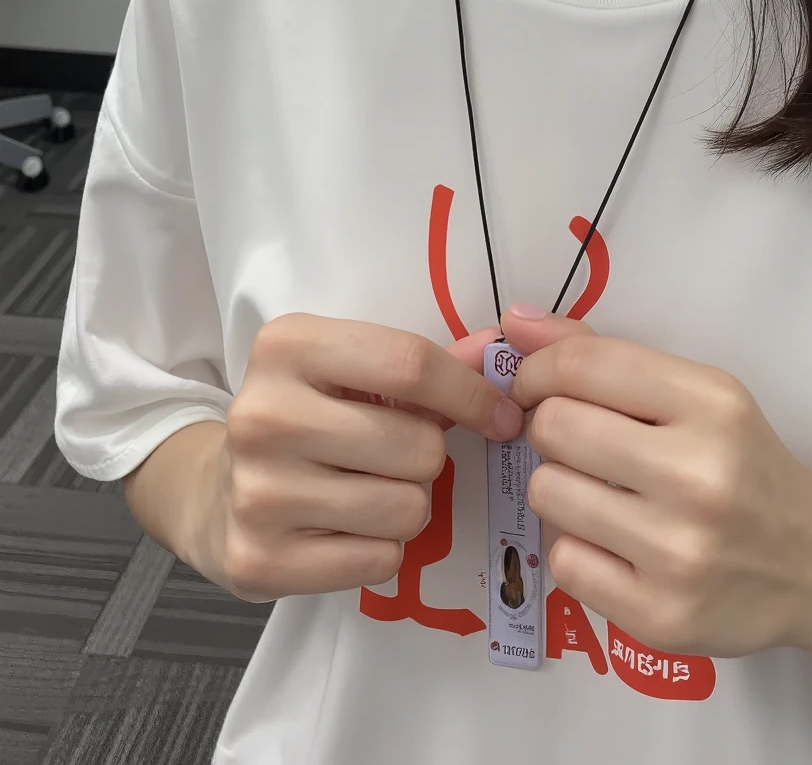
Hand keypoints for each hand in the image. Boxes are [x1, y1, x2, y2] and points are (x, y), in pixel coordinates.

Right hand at [210, 313, 520, 601]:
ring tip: (368, 490)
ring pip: (406, 509)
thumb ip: (423, 364)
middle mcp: (264, 415)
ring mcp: (257, 492)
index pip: (410, 365)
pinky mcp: (259, 560)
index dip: (471, 393)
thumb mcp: (349, 370)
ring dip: (407, 504)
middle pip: (418, 445)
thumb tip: (495, 352)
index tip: (501, 414)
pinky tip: (344, 530)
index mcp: (287, 346)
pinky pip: (379, 560)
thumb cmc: (303, 417)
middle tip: (396, 456)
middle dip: (428, 455)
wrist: (214, 492)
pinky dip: (381, 549)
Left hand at [504, 305, 811, 661]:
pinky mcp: (660, 616)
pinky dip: (577, 549)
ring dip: (559, 488)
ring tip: (599, 493)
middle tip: (577, 443)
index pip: (581, 366)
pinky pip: (564, 564)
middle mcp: (696, 476)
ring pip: (548, 494)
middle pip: (554, 427)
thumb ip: (604, 356)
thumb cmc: (743, 465)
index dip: (535, 369)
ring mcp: (678, 553)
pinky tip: (615, 545)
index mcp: (710, 404)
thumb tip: (515, 321)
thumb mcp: (698, 394)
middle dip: (549, 428)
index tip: (534, 385)